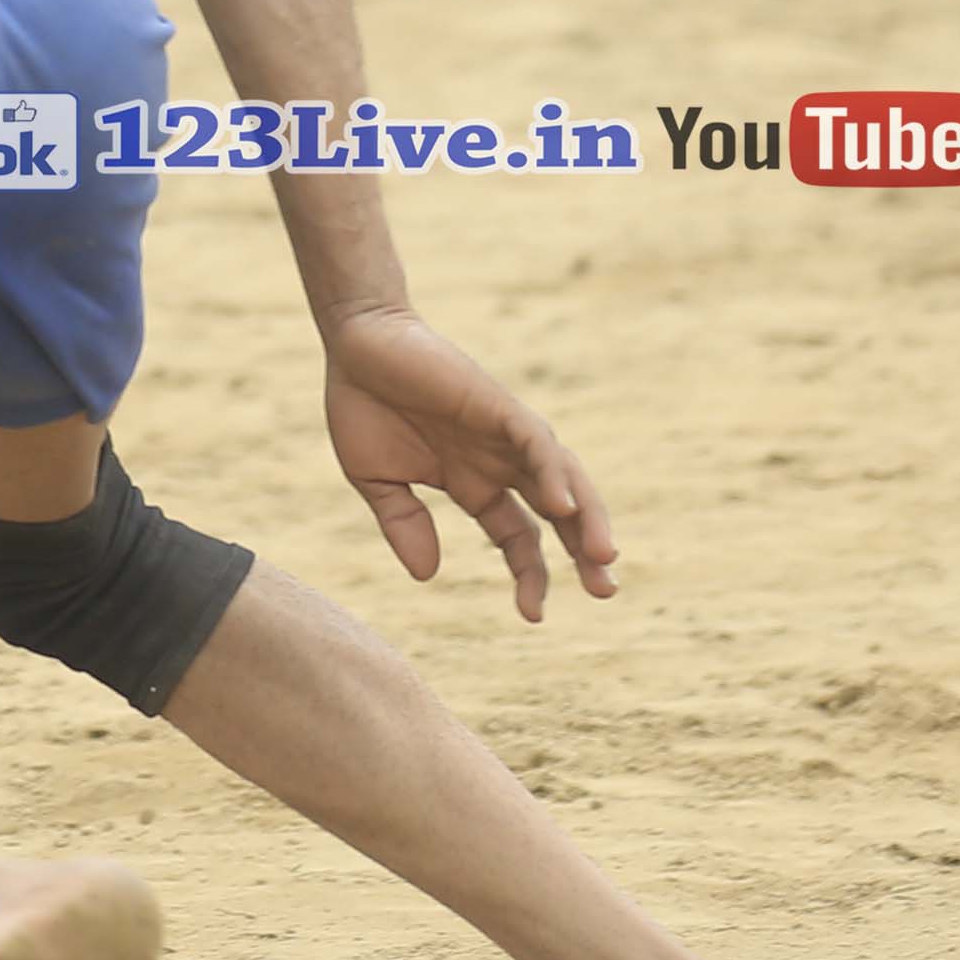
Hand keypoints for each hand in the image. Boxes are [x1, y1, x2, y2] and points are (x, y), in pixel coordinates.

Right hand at [319, 304, 618, 620]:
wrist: (354, 345)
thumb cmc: (362, 404)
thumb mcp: (377, 481)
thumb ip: (403, 523)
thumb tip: (427, 575)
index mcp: (474, 484)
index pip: (518, 539)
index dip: (531, 575)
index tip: (535, 614)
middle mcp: (499, 462)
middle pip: (558, 515)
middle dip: (585, 551)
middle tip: (606, 591)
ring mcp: (504, 434)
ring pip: (563, 479)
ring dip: (587, 517)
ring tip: (603, 556)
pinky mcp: (499, 406)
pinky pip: (536, 443)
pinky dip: (552, 472)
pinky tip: (561, 506)